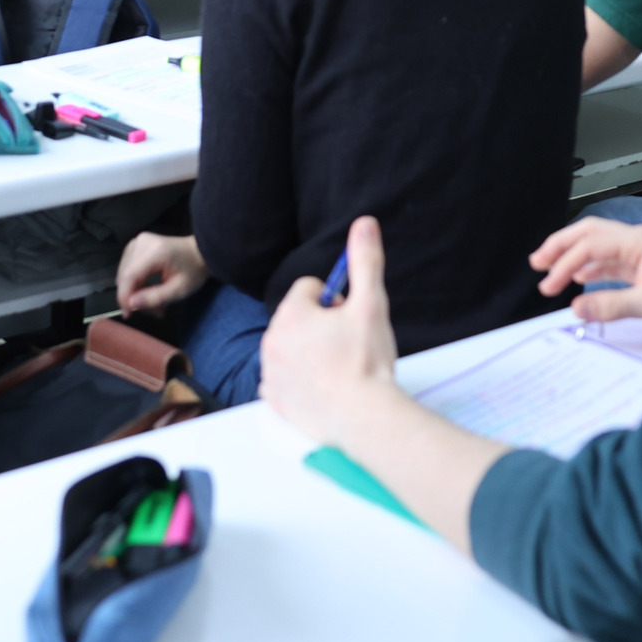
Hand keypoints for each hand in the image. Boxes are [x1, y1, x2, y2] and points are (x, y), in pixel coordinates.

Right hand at [117, 233, 207, 314]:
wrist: (200, 253)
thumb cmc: (194, 269)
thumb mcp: (179, 290)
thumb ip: (155, 298)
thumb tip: (131, 304)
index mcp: (155, 252)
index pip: (129, 276)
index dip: (124, 296)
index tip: (128, 314)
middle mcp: (142, 243)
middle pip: (125, 276)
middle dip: (134, 298)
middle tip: (153, 311)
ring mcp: (138, 242)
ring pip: (125, 275)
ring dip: (136, 292)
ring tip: (155, 304)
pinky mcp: (136, 246)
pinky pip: (128, 269)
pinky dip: (137, 284)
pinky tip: (149, 292)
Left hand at [261, 216, 402, 447]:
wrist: (364, 419)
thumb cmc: (367, 362)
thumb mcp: (371, 304)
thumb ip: (365, 260)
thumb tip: (364, 223)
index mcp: (291, 313)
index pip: (309, 289)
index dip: (335, 302)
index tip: (348, 320)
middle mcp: (271, 340)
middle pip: (297, 318)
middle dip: (319, 326)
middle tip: (346, 346)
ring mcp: (270, 372)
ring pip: (291, 348)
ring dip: (309, 352)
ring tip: (337, 370)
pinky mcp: (273, 400)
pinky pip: (283, 378)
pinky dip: (299, 381)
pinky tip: (322, 388)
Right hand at [530, 216, 641, 335]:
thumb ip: (612, 305)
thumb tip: (575, 308)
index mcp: (639, 241)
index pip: (591, 244)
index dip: (564, 262)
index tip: (548, 286)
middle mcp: (638, 243)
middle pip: (591, 235)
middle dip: (562, 247)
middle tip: (537, 263)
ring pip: (600, 249)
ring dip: (575, 259)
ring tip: (551, 273)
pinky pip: (612, 265)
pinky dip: (592, 270)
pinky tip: (581, 280)